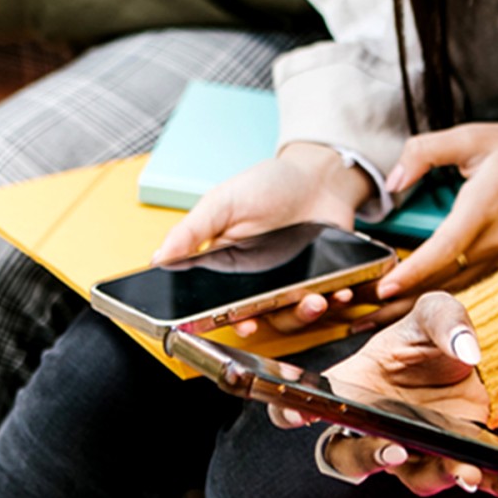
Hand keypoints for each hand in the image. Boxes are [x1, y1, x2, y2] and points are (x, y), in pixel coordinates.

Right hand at [152, 142, 375, 332]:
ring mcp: (289, 282)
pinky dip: (334, 301)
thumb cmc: (270, 183)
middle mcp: (256, 281)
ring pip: (291, 315)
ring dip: (303, 314)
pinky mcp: (320, 280)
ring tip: (316, 300)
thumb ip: (192, 231)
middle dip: (269, 320)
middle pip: (257, 317)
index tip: (238, 322)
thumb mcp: (223, 201)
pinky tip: (339, 292)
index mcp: (226, 264)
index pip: (218, 303)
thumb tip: (158, 259)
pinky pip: (325, 302)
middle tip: (275, 315)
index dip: (226, 319)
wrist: (321, 174)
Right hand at [296, 293, 497, 497]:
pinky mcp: (453, 457)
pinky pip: (467, 480)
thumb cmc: (433, 337)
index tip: (299, 412)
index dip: (291, 412)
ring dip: (438, 475)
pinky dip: (496, 492)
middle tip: (393, 450)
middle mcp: (375, 428)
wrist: (472, 356)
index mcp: (353, 388)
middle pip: (352, 458)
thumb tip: (466, 349)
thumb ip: (446, 320)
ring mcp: (414, 448)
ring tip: (466, 472)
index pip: (304, 406)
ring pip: (413, 475)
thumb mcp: (436, 312)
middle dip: (370, 459)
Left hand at [361, 121, 497, 329]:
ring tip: (376, 317)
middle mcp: (493, 239)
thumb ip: (426, 151)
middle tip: (359, 312)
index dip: (412, 272)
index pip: (442, 250)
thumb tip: (393, 179)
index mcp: (483, 208)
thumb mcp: (474, 135)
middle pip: (441, 280)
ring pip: (453, 287)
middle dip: (399, 299)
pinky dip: (438, 295)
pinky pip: (467, 281)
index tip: (381, 286)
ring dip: (415, 304)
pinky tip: (415, 303)